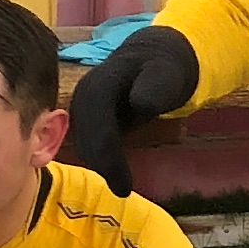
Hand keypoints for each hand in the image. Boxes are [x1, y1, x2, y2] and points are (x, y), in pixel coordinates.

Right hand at [63, 24, 200, 194]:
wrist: (153, 56)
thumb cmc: (162, 67)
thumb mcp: (166, 73)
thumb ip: (156, 87)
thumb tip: (140, 104)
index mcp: (99, 85)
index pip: (97, 127)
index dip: (108, 157)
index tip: (123, 184)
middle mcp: (83, 96)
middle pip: (85, 138)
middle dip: (103, 166)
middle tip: (124, 191)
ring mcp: (81, 106)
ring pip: (83, 143)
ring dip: (99, 164)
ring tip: (121, 184)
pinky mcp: (86, 117)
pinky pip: (88, 141)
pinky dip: (99, 158)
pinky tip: (114, 172)